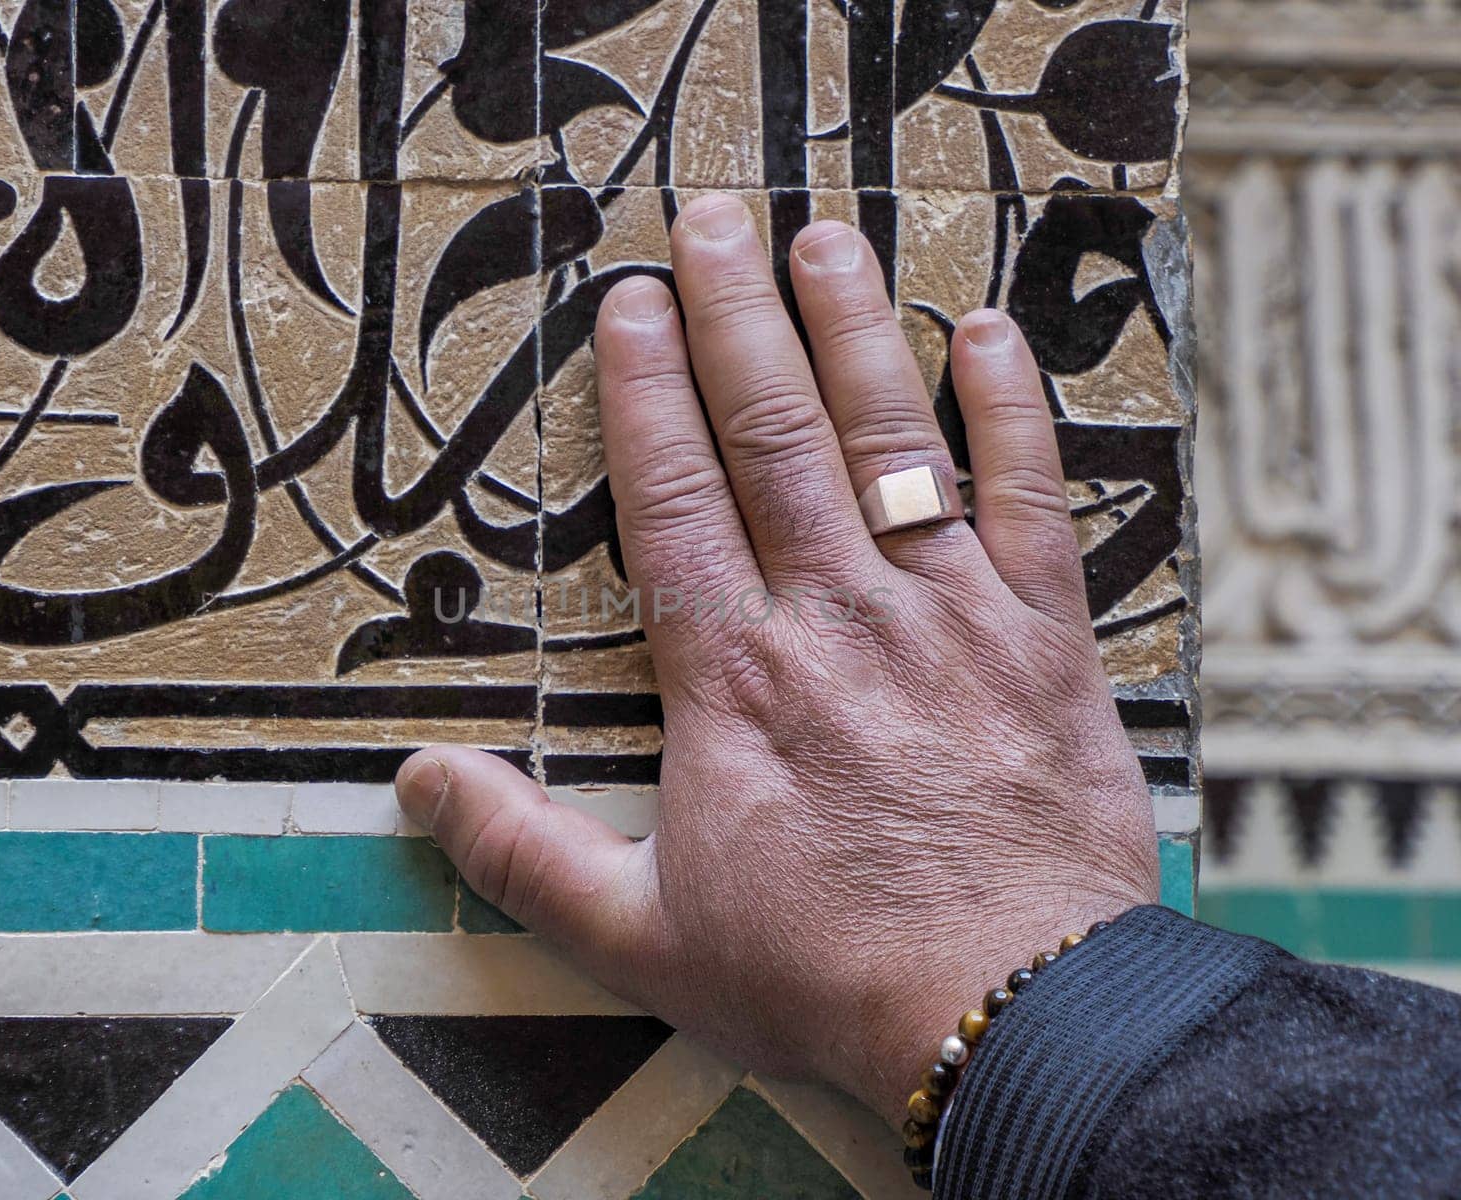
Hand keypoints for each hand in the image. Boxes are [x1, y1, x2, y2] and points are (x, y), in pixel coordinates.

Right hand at [395, 193, 1157, 1120]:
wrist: (1007, 1016)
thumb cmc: (819, 975)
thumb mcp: (638, 935)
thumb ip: (522, 851)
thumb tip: (418, 781)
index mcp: (734, 681)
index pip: (676, 500)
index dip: (646, 394)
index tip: (629, 304)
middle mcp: (837, 619)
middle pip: (776, 437)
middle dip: (738, 317)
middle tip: (713, 216)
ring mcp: (948, 618)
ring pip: (893, 443)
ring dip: (852, 332)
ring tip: (823, 238)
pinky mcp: (1045, 639)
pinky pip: (1031, 501)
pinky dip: (1011, 413)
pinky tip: (985, 334)